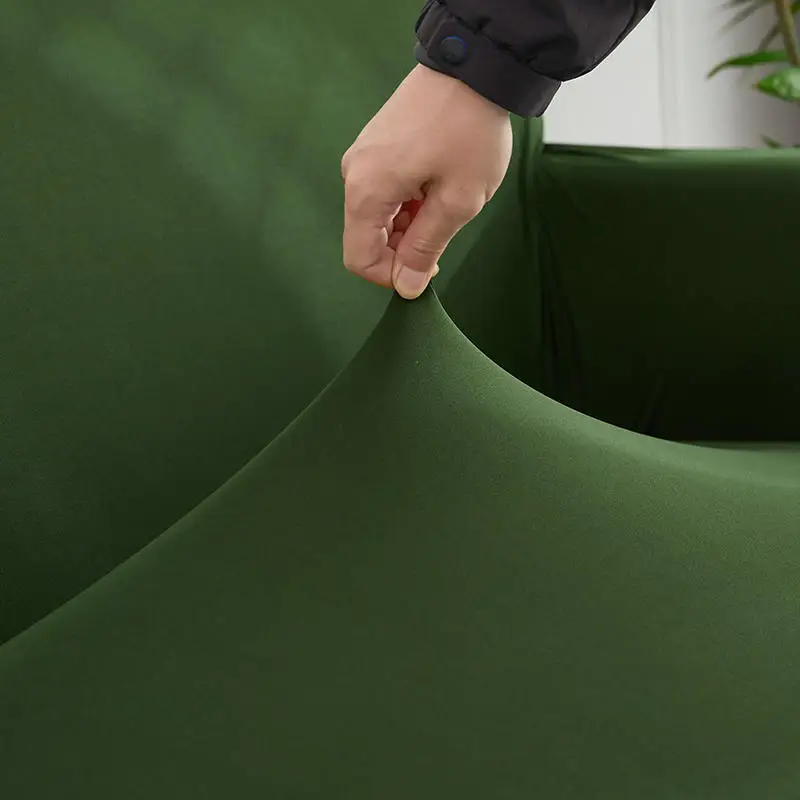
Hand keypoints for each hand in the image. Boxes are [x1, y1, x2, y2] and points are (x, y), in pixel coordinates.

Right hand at [341, 64, 512, 298]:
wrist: (473, 68)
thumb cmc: (469, 132)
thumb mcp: (457, 200)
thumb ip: (426, 248)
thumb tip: (406, 286)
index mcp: (366, 190)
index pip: (359, 258)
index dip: (391, 275)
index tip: (426, 268)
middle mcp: (354, 174)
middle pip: (366, 238)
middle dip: (402, 249)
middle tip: (443, 233)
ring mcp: (362, 158)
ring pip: (377, 216)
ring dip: (408, 225)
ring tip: (444, 203)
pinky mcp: (374, 147)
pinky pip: (382, 192)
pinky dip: (406, 203)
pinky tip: (434, 187)